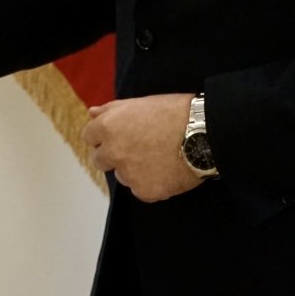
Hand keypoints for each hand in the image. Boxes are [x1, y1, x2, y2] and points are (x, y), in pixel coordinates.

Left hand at [80, 93, 200, 202]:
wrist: (204, 134)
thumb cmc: (174, 113)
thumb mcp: (139, 103)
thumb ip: (111, 110)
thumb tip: (91, 113)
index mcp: (108, 127)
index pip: (89, 137)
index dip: (104, 135)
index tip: (119, 135)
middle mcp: (113, 152)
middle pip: (100, 160)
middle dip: (113, 155)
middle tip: (137, 149)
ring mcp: (128, 174)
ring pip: (121, 176)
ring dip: (132, 170)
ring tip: (157, 158)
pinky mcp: (145, 192)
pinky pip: (140, 190)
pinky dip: (150, 184)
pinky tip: (165, 171)